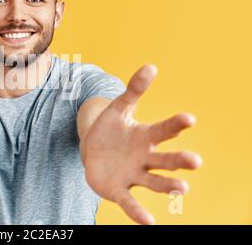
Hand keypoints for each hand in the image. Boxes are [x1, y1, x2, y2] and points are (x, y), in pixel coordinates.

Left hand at [82, 64, 201, 224]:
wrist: (93, 150)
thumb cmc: (110, 129)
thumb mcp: (118, 108)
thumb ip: (133, 90)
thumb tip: (151, 66)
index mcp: (146, 137)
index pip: (163, 130)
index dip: (175, 124)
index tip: (189, 118)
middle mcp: (145, 158)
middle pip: (165, 160)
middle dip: (179, 161)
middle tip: (195, 161)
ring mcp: (134, 175)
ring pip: (154, 182)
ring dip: (168, 185)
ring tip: (182, 187)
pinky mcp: (119, 190)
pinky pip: (130, 202)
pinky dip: (138, 212)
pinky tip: (149, 222)